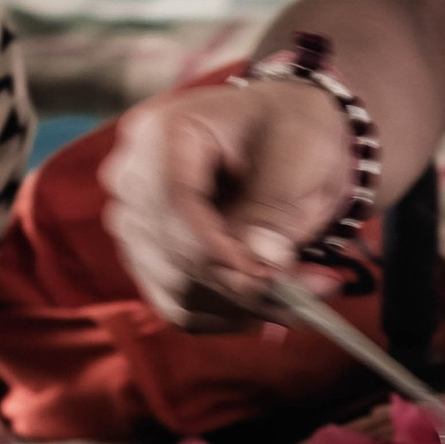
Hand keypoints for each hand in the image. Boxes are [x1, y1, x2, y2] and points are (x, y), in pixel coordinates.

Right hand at [105, 78, 355, 325]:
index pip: (173, 201)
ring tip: (302, 294)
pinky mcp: (150, 258)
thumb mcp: (301, 151)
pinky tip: (270, 303)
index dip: (216, 248)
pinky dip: (227, 313)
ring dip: (241, 303)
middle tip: (310, 290)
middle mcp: (133, 178)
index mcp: (165, 132)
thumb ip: (279, 204)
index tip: (267, 275)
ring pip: (175, 287)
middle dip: (239, 282)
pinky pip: (178, 305)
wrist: (285, 136)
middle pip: (169, 251)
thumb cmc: (291, 130)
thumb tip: (262, 261)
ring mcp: (135, 222)